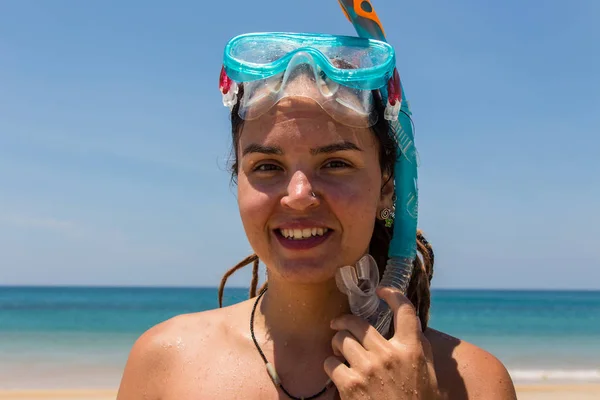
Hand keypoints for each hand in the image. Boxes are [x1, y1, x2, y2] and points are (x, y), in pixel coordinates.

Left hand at [324, 287, 440, 398]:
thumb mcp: (427, 375)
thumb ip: (418, 348)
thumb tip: (410, 326)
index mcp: (411, 349)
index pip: (404, 310)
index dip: (392, 294)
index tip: (382, 290)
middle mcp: (389, 354)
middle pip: (359, 322)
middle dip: (345, 321)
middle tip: (339, 324)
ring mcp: (368, 368)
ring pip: (341, 339)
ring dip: (337, 343)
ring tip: (338, 350)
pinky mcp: (349, 384)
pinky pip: (330, 363)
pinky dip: (331, 367)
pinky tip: (338, 373)